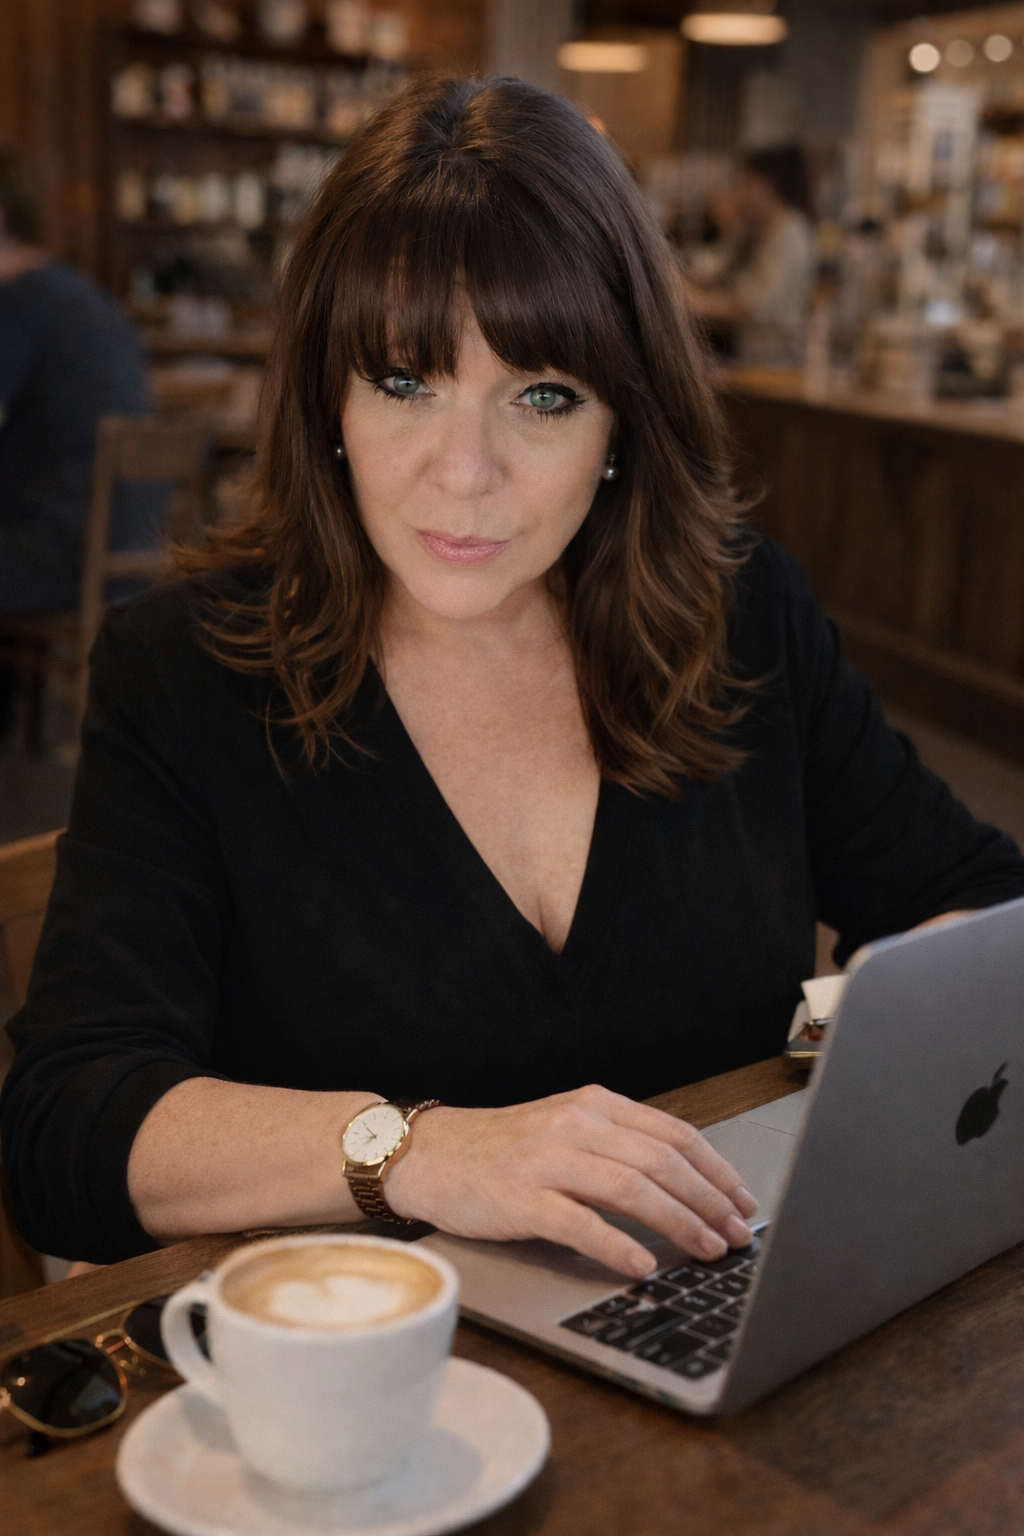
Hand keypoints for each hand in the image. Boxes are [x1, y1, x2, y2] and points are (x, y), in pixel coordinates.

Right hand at [385, 1085, 757, 1278]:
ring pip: (632, 1188)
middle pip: (662, 1162)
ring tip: (706, 1250)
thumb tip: (684, 1187)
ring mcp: (547, 1159)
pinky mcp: (521, 1196)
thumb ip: (616, 1148)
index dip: (717, 1170)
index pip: (673, 1134)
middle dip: (709, 1202)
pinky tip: (642, 1266)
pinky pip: (580, 1223)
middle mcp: (576, 1124)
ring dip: (678, 1223)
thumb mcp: (565, 1130)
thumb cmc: (502, 1151)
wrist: (428, 1154)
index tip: (743, 1201)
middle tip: (735, 1235)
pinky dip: (618, 1246)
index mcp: (594, 1105)